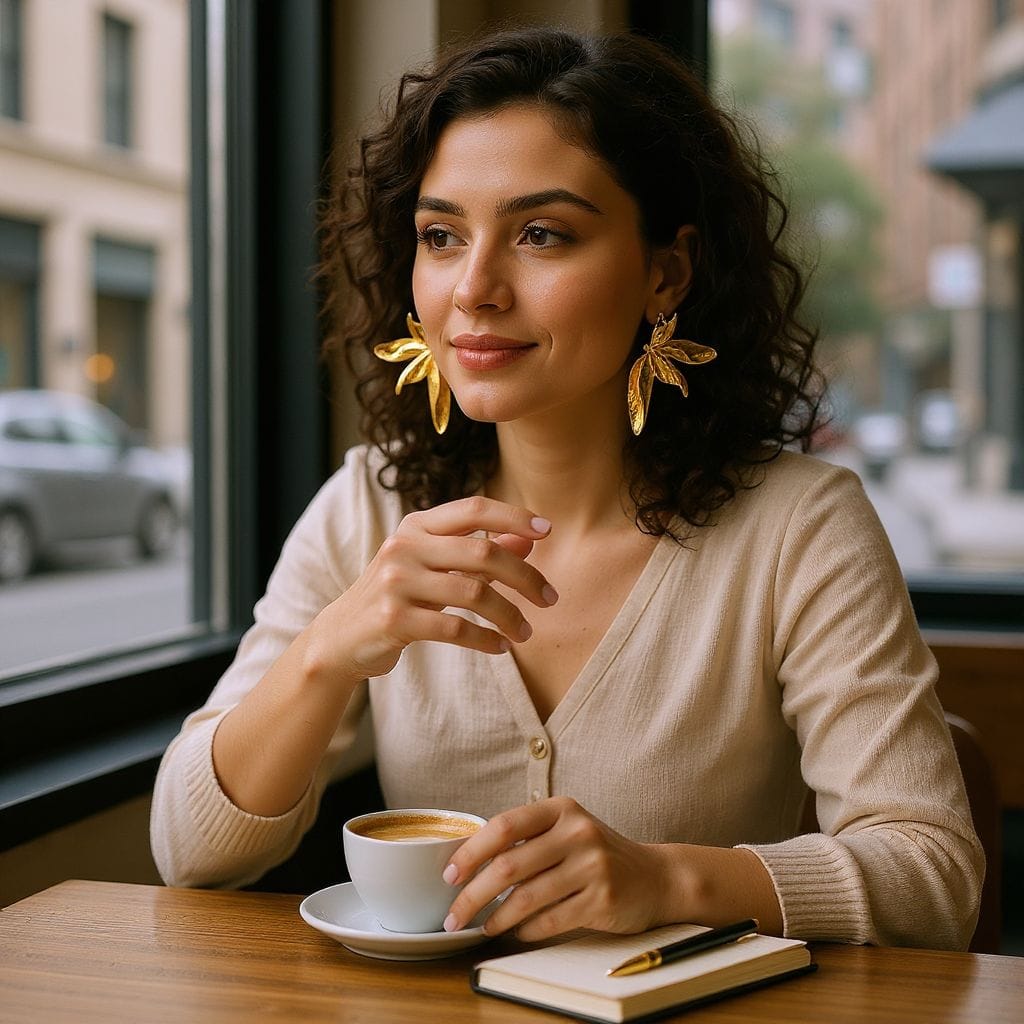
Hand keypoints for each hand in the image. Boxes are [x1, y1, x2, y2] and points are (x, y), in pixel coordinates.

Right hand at [308, 496, 557, 681]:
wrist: (340, 638)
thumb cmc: (398, 596)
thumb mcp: (435, 568)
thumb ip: (478, 552)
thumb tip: (528, 541)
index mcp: (417, 526)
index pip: (474, 509)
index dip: (514, 517)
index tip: (548, 531)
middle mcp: (404, 546)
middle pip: (482, 552)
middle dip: (525, 576)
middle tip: (550, 599)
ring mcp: (396, 581)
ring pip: (474, 593)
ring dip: (510, 615)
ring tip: (527, 632)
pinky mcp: (393, 618)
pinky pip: (455, 628)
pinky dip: (485, 639)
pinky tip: (500, 647)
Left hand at [441, 797, 670, 940]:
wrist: (655, 877)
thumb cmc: (596, 854)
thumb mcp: (566, 831)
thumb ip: (527, 839)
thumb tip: (468, 864)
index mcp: (561, 809)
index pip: (504, 825)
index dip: (471, 852)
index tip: (449, 875)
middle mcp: (577, 832)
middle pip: (509, 865)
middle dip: (473, 894)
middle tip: (454, 914)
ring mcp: (592, 865)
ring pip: (526, 897)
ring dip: (496, 919)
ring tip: (483, 927)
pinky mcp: (603, 899)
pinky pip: (550, 921)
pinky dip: (526, 930)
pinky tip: (517, 932)